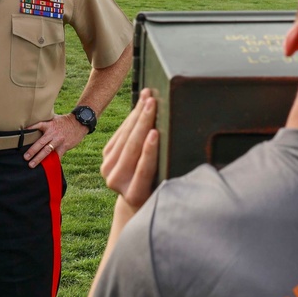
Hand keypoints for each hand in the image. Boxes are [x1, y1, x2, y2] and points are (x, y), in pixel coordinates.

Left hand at [25, 112, 88, 167]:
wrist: (80, 123)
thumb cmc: (66, 121)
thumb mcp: (55, 118)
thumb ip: (46, 121)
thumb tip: (36, 119)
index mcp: (49, 125)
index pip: (38, 125)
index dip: (30, 128)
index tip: (23, 132)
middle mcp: (52, 133)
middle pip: (41, 143)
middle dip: (32, 150)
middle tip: (25, 157)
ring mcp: (58, 141)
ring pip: (47, 151)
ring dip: (39, 158)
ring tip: (32, 164)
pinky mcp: (64, 146)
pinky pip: (58, 155)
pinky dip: (53, 161)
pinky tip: (48, 167)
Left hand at [100, 89, 158, 215]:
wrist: (136, 199)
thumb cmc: (159, 191)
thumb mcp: (164, 187)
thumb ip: (168, 172)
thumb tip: (192, 150)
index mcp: (135, 195)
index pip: (143, 169)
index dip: (149, 150)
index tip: (155, 132)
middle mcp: (117, 182)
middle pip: (131, 149)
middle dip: (143, 123)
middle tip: (153, 103)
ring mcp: (108, 169)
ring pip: (124, 138)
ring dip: (137, 115)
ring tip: (148, 97)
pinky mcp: (105, 157)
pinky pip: (119, 134)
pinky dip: (131, 118)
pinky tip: (140, 105)